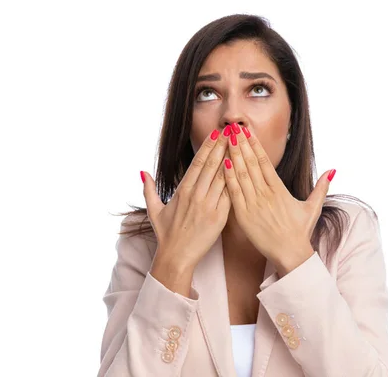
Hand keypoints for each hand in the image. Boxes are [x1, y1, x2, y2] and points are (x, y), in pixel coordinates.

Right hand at [141, 127, 230, 270]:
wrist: (177, 257)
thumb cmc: (166, 234)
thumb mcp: (154, 210)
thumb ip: (149, 189)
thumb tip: (143, 172)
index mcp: (183, 190)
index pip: (198, 162)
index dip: (208, 146)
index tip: (217, 133)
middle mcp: (196, 195)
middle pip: (213, 165)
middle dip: (223, 146)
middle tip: (233, 130)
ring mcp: (209, 206)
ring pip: (223, 177)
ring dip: (233, 159)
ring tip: (241, 144)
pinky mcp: (220, 217)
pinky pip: (230, 195)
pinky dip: (237, 182)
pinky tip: (245, 170)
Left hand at [222, 123, 335, 274]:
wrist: (291, 254)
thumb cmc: (300, 232)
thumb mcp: (313, 208)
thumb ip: (321, 187)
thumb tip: (332, 170)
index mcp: (279, 190)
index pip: (264, 162)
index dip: (255, 145)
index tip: (247, 131)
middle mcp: (266, 194)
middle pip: (251, 164)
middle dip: (241, 144)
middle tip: (233, 127)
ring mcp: (254, 205)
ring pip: (241, 175)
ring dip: (233, 155)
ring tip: (226, 139)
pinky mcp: (244, 216)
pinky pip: (234, 193)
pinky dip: (228, 178)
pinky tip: (223, 163)